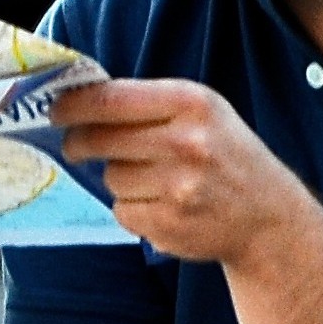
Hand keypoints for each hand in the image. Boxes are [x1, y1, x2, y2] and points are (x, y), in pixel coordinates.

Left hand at [54, 79, 314, 265]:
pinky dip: (133, 210)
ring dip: (119, 179)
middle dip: (79, 143)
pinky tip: (162, 205)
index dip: (73, 105)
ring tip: (155, 180)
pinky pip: (122, 211)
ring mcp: (178, 187)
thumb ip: (148, 104)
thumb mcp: (203, 113)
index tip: (54, 110)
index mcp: (192, 103)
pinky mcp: (170, 224)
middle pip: (100, 139)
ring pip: (111, 178)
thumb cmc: (226, 156)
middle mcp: (186, 142)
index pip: (111, 100)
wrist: (268, 218)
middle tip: (74, 147)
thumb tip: (78, 101)